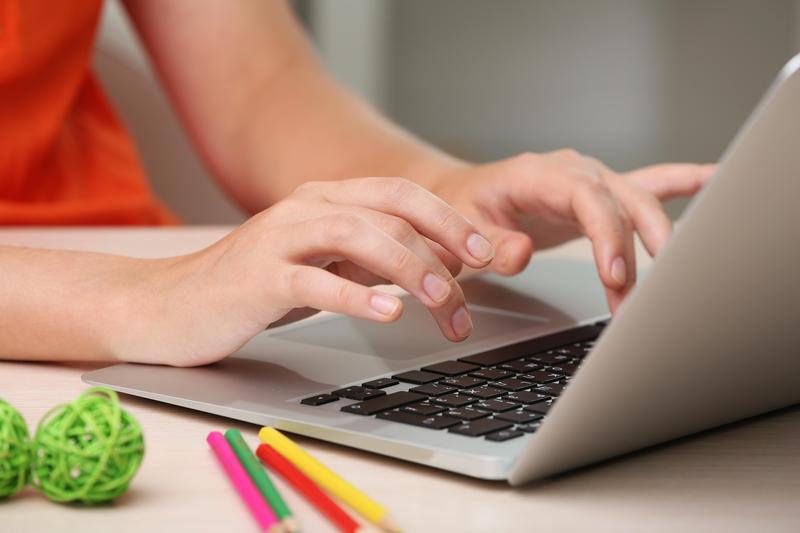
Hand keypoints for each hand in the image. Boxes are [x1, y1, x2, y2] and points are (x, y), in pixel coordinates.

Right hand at [112, 178, 493, 365]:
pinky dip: (354, 295)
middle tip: (472, 283)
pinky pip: (311, 280)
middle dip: (440, 245)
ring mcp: (278, 240)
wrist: (171, 307)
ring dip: (407, 265)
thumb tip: (435, 270)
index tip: (486, 252)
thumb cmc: (254, 288)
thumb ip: (370, 262)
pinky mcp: (255, 278)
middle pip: (387, 210)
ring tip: (441, 299)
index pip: (399, 195)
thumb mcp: (323, 267)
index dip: (447, 219)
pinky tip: (385, 312)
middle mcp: (304, 208)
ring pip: (355, 234)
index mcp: (325, 201)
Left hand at [431, 150, 715, 311]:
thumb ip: (490, 244)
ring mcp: (593, 180)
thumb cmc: (464, 210)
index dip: (608, 236)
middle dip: (640, 251)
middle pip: (623, 203)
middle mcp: (574, 172)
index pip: (588, 199)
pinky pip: (651, 184)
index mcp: (539, 174)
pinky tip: (715, 181)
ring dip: (659, 243)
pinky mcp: (603, 195)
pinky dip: (684, 183)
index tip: (615, 277)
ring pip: (642, 203)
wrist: (465, 196)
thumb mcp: (463, 229)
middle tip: (641, 298)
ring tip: (672, 283)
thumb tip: (521, 256)